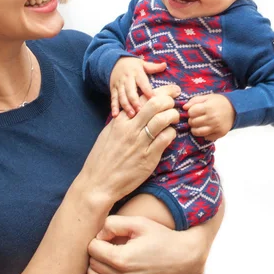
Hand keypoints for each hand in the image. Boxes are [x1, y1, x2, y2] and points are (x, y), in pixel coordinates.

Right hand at [79, 85, 179, 206]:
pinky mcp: (149, 158)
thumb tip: (137, 109)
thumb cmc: (102, 158)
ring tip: (173, 118)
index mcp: (120, 120)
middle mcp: (130, 128)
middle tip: (175, 103)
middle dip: (170, 100)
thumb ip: (123, 120)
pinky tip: (169, 134)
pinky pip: (166, 139)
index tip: (171, 91)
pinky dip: (171, 133)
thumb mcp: (108, 133)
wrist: (98, 183)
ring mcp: (140, 143)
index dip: (162, 91)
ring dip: (173, 115)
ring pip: (163, 119)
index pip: (143, 97)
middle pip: (156, 103)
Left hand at [84, 216, 201, 273]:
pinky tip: (107, 272)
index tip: (107, 236)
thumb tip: (99, 234)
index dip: (97, 239)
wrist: (184, 258)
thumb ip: (114, 223)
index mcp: (122, 259)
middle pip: (92, 265)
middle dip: (95, 253)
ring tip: (105, 258)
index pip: (92, 249)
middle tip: (106, 245)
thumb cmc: (161, 237)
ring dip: (95, 269)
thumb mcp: (139, 222)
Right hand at [110, 57, 166, 116]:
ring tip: (131, 115)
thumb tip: (165, 65)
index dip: (148, 90)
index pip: (143, 82)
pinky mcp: (113, 89)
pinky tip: (115, 115)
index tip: (153, 99)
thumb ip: (153, 67)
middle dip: (135, 101)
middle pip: (130, 91)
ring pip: (122, 96)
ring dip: (126, 106)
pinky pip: (113, 98)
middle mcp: (127, 79)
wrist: (115, 62)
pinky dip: (114, 107)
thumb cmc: (133, 65)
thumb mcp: (143, 64)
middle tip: (140, 111)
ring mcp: (119, 85)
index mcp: (136, 73)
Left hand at [183, 94, 234, 140]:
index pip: (191, 112)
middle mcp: (212, 118)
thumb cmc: (219, 102)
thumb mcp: (207, 97)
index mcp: (209, 107)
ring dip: (195, 129)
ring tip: (198, 124)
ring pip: (197, 132)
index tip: (193, 111)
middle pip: (193, 122)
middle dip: (192, 120)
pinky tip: (206, 128)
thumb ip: (195, 100)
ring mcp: (216, 128)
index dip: (190, 111)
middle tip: (196, 118)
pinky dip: (204, 134)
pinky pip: (206, 137)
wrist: (235, 109)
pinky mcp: (219, 134)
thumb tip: (184, 107)